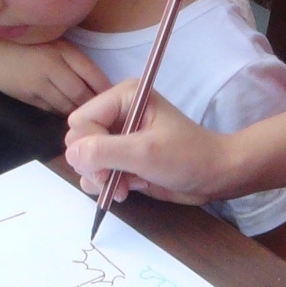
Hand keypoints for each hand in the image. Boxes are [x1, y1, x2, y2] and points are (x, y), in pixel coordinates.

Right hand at [0, 39, 109, 114]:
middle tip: (106, 113)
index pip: (92, 74)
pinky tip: (69, 115)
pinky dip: (62, 113)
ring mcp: (38, 84)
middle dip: (95, 105)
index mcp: (62, 50)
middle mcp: (52, 67)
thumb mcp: (53, 41)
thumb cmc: (24, 42)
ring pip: (67, 105)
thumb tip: (98, 81)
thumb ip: (74, 58)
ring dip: (80, 112)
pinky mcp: (27, 98)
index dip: (105, 88)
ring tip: (91, 117)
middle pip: (81, 94)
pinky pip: (52, 110)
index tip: (116, 96)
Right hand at [63, 79, 235, 204]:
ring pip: (85, 159)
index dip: (89, 145)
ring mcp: (119, 137)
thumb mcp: (145, 153)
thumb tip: (71, 155)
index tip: (109, 164)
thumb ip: (105, 151)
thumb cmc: (187, 157)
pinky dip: (107, 185)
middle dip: (93, 165)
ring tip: (124, 186)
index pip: (81, 120)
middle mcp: (118, 113)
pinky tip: (127, 189)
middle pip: (79, 140)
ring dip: (100, 178)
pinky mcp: (122, 158)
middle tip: (113, 179)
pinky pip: (97, 172)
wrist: (215, 177)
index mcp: (125, 97)